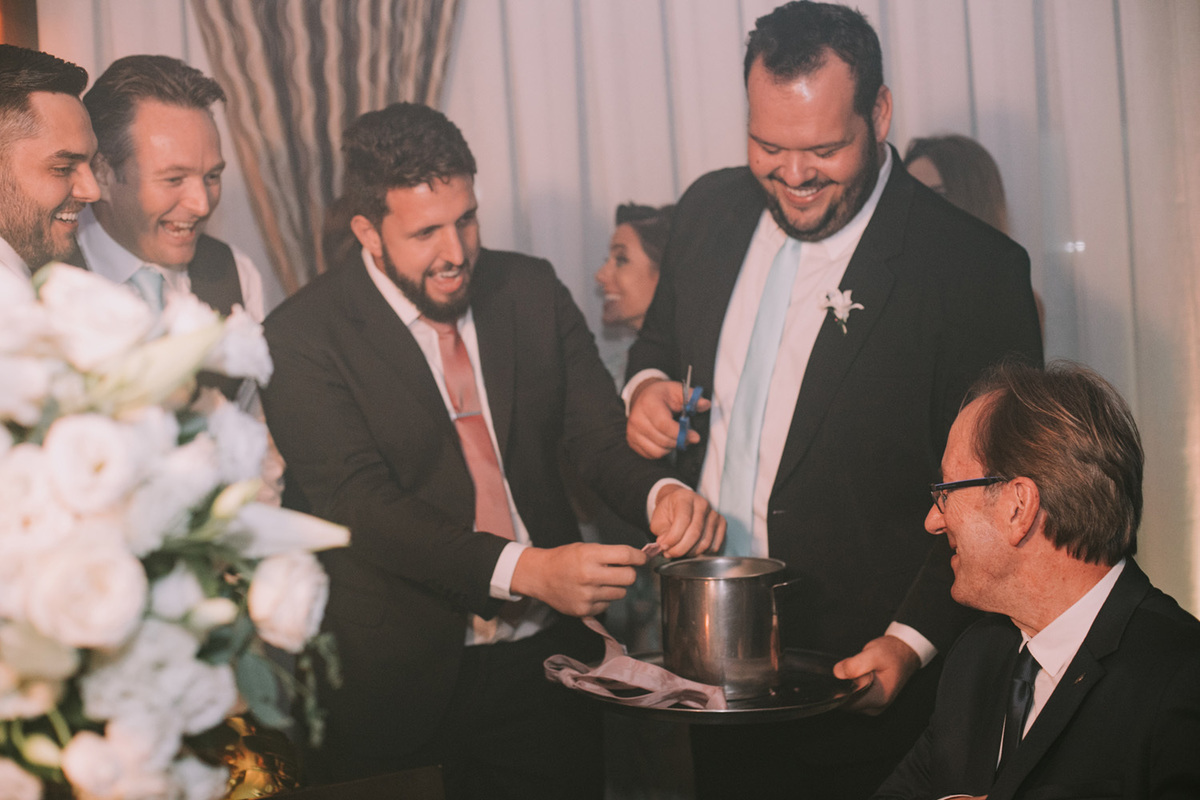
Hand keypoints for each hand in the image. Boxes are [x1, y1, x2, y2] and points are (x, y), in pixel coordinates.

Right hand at [510, 542, 645, 616]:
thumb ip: (609, 554)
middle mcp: (589, 576)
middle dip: (629, 573)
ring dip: (616, 586)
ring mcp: (587, 595)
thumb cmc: (564, 559)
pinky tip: (591, 591)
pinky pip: (608, 605)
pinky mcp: (584, 610)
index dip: (639, 556)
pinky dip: (604, 598)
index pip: (625, 555)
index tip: (642, 558)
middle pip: (629, 577)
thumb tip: (637, 559)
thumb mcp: (585, 548)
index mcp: (589, 556)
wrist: (540, 576)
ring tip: (601, 581)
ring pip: (621, 593)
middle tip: (621, 570)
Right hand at [627, 378, 710, 458]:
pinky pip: (651, 455)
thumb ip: (692, 398)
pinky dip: (662, 451)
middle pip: (662, 440)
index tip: (695, 436)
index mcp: (648, 403)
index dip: (681, 433)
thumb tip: (705, 404)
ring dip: (672, 447)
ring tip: (676, 436)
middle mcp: (637, 419)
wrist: (643, 396)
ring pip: (657, 451)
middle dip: (680, 441)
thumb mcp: (678, 391)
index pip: (664, 425)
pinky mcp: (632, 441)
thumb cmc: (662, 395)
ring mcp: (632, 432)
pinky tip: (666, 440)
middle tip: (689, 436)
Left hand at [650, 484, 724, 557]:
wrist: (679, 504)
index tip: (664, 547)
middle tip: (669, 553)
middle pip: (695, 533)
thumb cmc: (668, 512)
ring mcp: (714, 513)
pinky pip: (714, 545)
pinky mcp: (721, 523)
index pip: (683, 520)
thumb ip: (662, 533)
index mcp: (685, 498)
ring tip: (678, 551)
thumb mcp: (658, 519)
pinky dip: (702, 553)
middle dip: (680, 549)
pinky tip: (690, 550)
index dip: (673, 537)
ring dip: (690, 553)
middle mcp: (702, 503)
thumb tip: (666, 546)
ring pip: (705, 542)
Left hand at [832, 635, 920, 714]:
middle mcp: (877, 707)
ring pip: (850, 701)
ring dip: (847, 687)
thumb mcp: (873, 654)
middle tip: (850, 668)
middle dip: (842, 687)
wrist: (905, 653)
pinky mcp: (873, 702)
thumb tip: (838, 673)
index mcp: (878, 699)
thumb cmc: (892, 653)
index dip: (837, 689)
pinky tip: (858, 676)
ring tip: (858, 671)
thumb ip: (855, 665)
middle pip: (847, 703)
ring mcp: (875, 706)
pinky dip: (853, 688)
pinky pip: (856, 698)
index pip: (846, 703)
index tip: (840, 675)